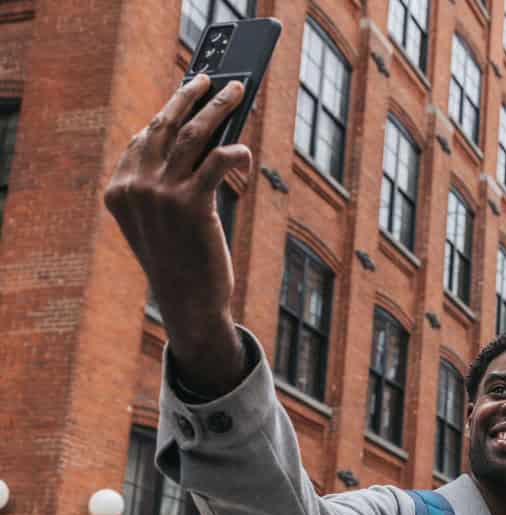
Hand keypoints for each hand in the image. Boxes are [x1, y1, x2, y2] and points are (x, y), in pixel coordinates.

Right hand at [104, 74, 250, 395]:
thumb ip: (167, 183)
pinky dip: (236, 151)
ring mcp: (160, 195)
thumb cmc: (182, 261)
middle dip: (192, 96)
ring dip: (220, 108)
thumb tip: (206, 140)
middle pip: (166, 126)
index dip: (168, 112)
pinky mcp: (192, 205)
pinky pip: (219, 161)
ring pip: (194, 134)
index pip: (143, 139)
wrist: (189, 304)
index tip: (187, 92)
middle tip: (213, 79)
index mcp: (119, 191)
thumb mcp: (162, 220)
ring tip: (238, 93)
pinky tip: (246, 152)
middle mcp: (135, 188)